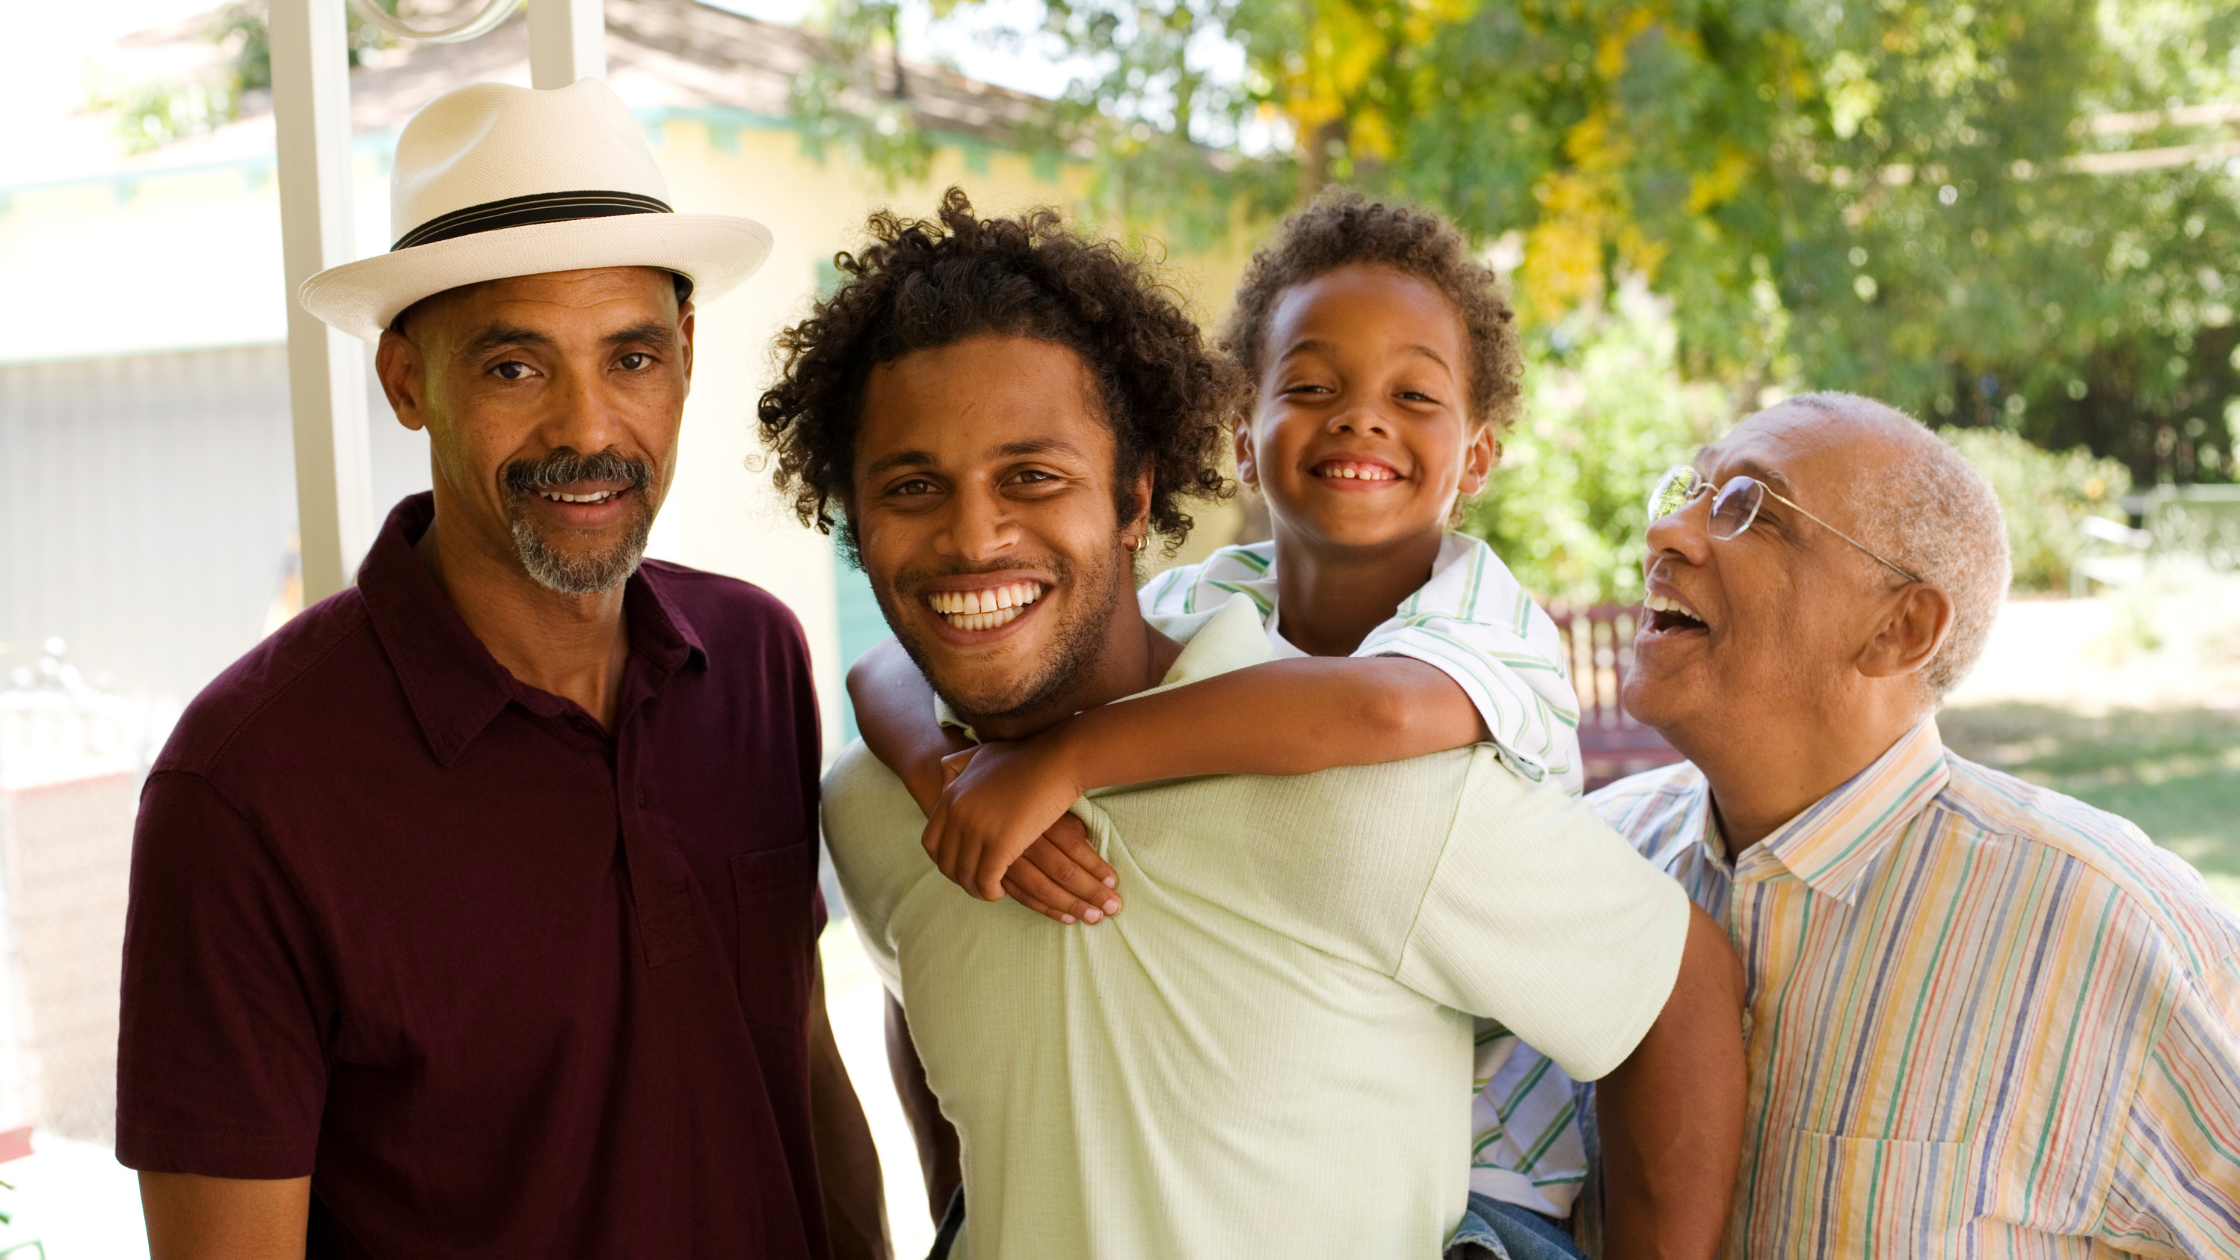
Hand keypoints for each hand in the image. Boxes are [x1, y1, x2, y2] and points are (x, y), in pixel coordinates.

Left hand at [922, 737, 1118, 919]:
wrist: (1058, 760)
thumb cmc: (1026, 757)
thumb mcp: (981, 754)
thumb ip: (958, 764)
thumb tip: (943, 772)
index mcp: (951, 796)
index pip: (931, 841)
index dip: (944, 859)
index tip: (960, 865)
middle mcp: (958, 813)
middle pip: (946, 862)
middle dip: (959, 876)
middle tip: (976, 881)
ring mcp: (977, 829)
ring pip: (965, 874)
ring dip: (976, 888)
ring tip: (990, 889)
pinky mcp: (1000, 844)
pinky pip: (986, 880)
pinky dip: (990, 891)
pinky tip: (1000, 891)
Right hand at [1000, 816, 1121, 925]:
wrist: (988, 807)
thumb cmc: (1031, 808)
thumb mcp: (1054, 809)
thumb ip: (1072, 828)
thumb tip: (1095, 853)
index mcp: (1041, 820)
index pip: (1073, 847)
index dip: (1095, 866)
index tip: (1113, 882)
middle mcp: (1023, 840)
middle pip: (1061, 870)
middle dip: (1090, 891)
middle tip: (1112, 906)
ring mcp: (1006, 859)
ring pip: (1042, 887)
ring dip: (1071, 905)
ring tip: (1095, 917)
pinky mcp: (996, 875)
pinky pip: (1023, 897)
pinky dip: (1046, 909)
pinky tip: (1067, 918)